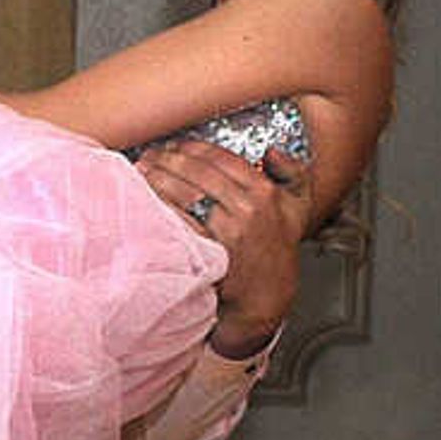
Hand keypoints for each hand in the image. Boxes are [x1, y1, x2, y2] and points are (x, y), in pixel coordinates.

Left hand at [136, 138, 312, 354]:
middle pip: (198, 172)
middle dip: (168, 159)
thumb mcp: (299, 207)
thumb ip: (294, 174)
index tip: (173, 146)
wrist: (267, 293)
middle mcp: (247, 207)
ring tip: (141, 170)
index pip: (219, 158)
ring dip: (159, 178)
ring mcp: (228, 229)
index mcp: (264, 190)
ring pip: (186, 194)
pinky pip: (180, 221)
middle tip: (148, 155)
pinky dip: (161, 206)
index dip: (191, 148)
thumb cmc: (278, 248)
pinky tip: (145, 198)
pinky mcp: (211, 249)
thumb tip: (272, 151)